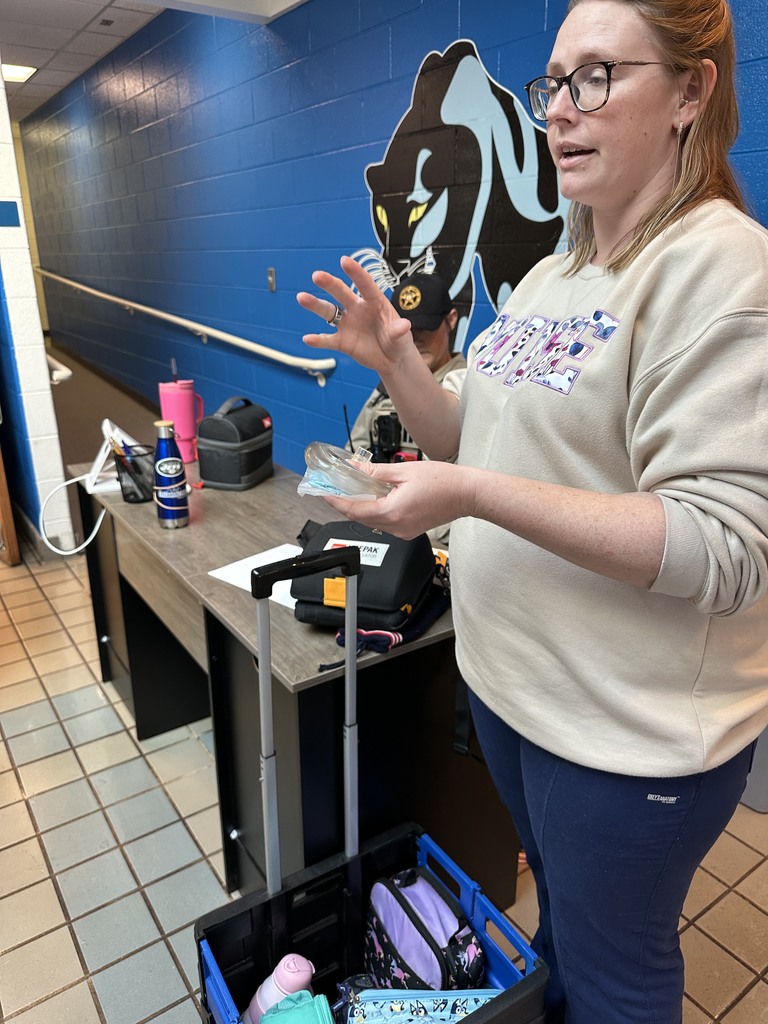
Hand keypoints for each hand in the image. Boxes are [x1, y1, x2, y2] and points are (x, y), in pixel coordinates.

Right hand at [296, 255, 414, 374]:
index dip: (355, 273)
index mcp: (374, 302)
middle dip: (330, 284)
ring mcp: (348, 324)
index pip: (365, 284)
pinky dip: (318, 340)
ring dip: (315, 305)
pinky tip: (308, 339)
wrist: (392, 359)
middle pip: (341, 293)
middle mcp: (357, 309)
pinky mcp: (342, 342)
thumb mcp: (402, 337)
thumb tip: (404, 326)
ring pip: (329, 312)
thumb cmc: (398, 341)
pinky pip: (328, 340)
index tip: (344, 260)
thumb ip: (399, 331)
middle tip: (317, 275)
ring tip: (302, 297)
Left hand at [321, 460, 469, 539]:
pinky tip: (376, 496)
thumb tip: (354, 468)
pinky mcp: (409, 530)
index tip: (323, 493)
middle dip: (346, 503)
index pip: (353, 509)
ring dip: (361, 506)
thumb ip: (375, 472)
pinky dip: (376, 510)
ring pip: (372, 520)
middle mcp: (396, 526)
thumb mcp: (404, 471)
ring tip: (355, 488)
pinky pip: (385, 522)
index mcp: (392, 512)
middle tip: (335, 488)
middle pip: (360, 517)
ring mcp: (403, 531)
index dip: (334, 501)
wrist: (467, 493)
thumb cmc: (444, 481)